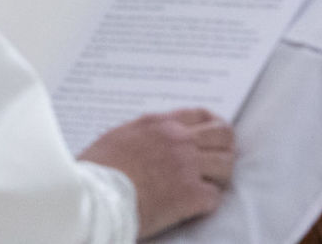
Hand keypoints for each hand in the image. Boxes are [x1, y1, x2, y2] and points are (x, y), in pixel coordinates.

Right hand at [80, 108, 235, 238]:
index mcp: (160, 124)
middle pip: (223, 135)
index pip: (200, 115)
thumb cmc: (97, 169)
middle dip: (224, 149)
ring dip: (220, 176)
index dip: (212, 126)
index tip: (213, 137)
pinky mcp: (190, 194)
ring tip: (208, 186)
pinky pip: (215, 195)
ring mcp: (187, 166)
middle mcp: (178, 139)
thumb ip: (143, 133)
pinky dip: (208, 202)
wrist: (96, 196)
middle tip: (218, 163)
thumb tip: (150, 139)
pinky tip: (196, 206)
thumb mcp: (119, 137)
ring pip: (226, 164)